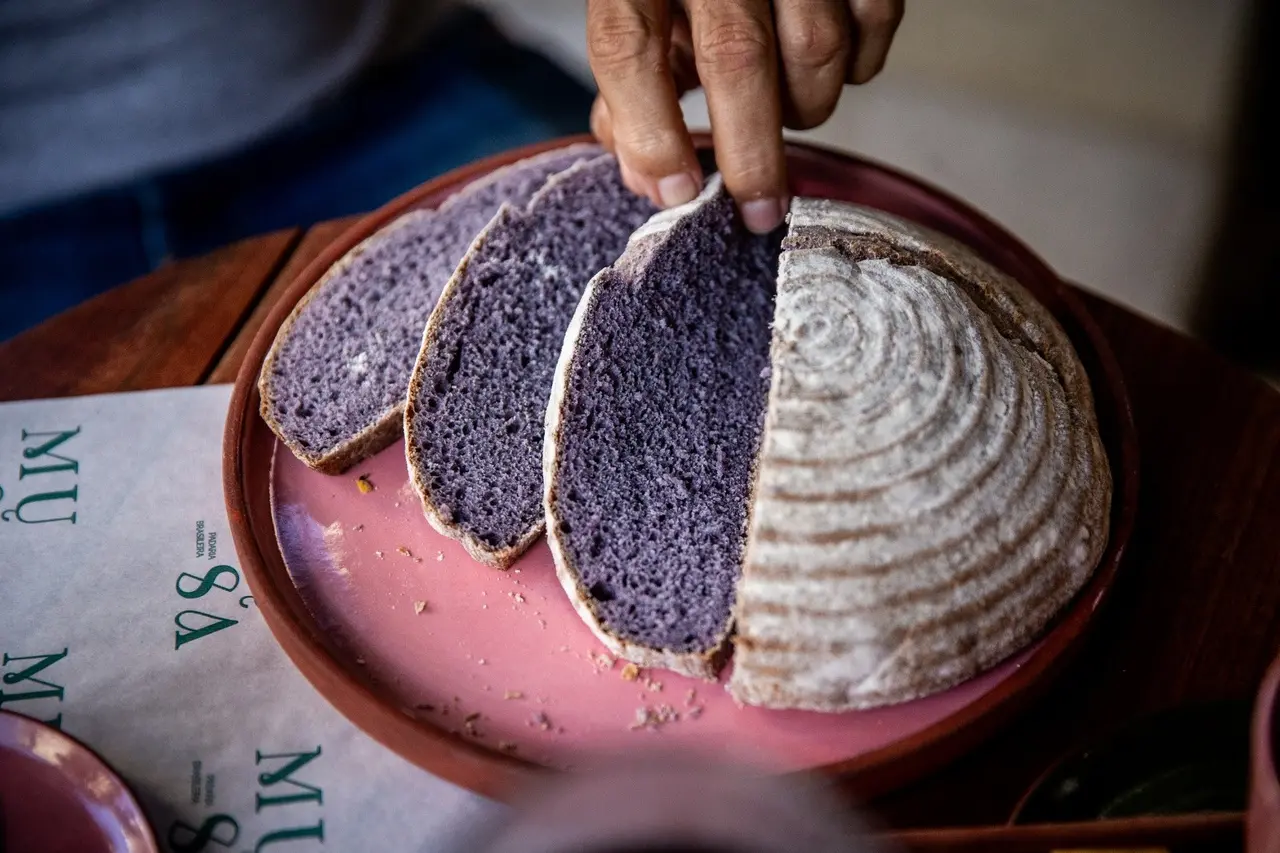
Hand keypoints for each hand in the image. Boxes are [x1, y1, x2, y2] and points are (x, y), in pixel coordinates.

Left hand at [587, 0, 903, 232]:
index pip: (628, 47)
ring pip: (815, 49)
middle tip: (756, 210)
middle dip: (750, 151)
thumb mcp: (640, 5)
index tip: (676, 192)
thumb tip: (650, 178)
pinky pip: (875, 22)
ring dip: (804, 106)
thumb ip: (633, 83)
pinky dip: (857, 67)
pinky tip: (831, 67)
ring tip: (784, 109)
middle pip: (736, 57)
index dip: (650, 132)